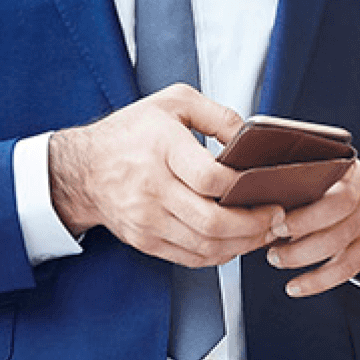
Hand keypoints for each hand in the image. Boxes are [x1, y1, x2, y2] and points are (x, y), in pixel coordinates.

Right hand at [48, 84, 289, 269]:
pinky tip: (235, 242)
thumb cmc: (129, 133)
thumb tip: (252, 138)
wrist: (82, 169)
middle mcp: (152, 188)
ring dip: (243, 244)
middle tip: (277, 217)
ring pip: (206, 246)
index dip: (243, 187)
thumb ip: (217, 115)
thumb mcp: (173, 102)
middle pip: (213, 222)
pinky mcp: (145, 240)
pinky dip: (220, 255)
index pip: (210, 179)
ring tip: (263, 232)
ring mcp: (147, 219)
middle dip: (255, 225)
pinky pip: (191, 258)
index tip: (266, 187)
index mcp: (162, 148)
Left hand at [265, 161, 359, 297]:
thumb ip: (293, 181)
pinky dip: (317, 282)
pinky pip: (345, 271)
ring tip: (276, 259)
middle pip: (338, 227)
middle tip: (271, 248)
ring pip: (340, 250)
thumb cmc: (326, 182)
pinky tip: (294, 287)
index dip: (307, 217)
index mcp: (351, 173)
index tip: (277, 223)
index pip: (337, 198)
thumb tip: (255, 201)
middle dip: (301, 242)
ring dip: (303, 259)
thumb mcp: (315, 171)